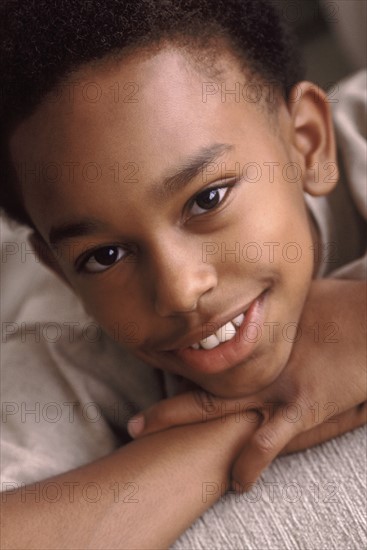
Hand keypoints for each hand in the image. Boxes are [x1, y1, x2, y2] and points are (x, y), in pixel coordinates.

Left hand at [128, 279, 366, 489]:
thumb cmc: (340, 306)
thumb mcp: (299, 299)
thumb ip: (272, 311)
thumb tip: (254, 304)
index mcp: (254, 336)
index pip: (206, 351)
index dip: (178, 364)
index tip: (153, 372)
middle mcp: (255, 362)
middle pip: (199, 382)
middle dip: (167, 404)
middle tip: (135, 423)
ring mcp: (273, 385)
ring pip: (217, 408)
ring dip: (181, 421)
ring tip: (154, 439)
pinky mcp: (301, 406)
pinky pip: (269, 442)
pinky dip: (251, 463)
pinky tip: (238, 484)